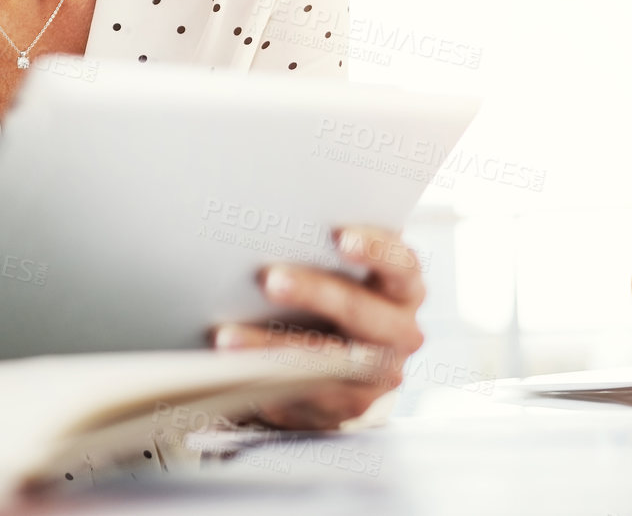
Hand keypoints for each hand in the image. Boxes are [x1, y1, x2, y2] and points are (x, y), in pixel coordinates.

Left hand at [211, 226, 424, 428]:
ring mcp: (380, 373)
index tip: (339, 236)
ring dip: (273, 346)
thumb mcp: (341, 270)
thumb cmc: (335, 290)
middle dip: (313, 293)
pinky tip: (231, 367)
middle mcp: (402, 330)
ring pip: (329, 361)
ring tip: (227, 336)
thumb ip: (321, 250)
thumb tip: (268, 225)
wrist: (346, 360)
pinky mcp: (350, 405)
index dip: (374, 249)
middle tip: (269, 279)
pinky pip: (307, 395)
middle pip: (360, 310)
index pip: (400, 264)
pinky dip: (266, 380)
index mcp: (404, 287)